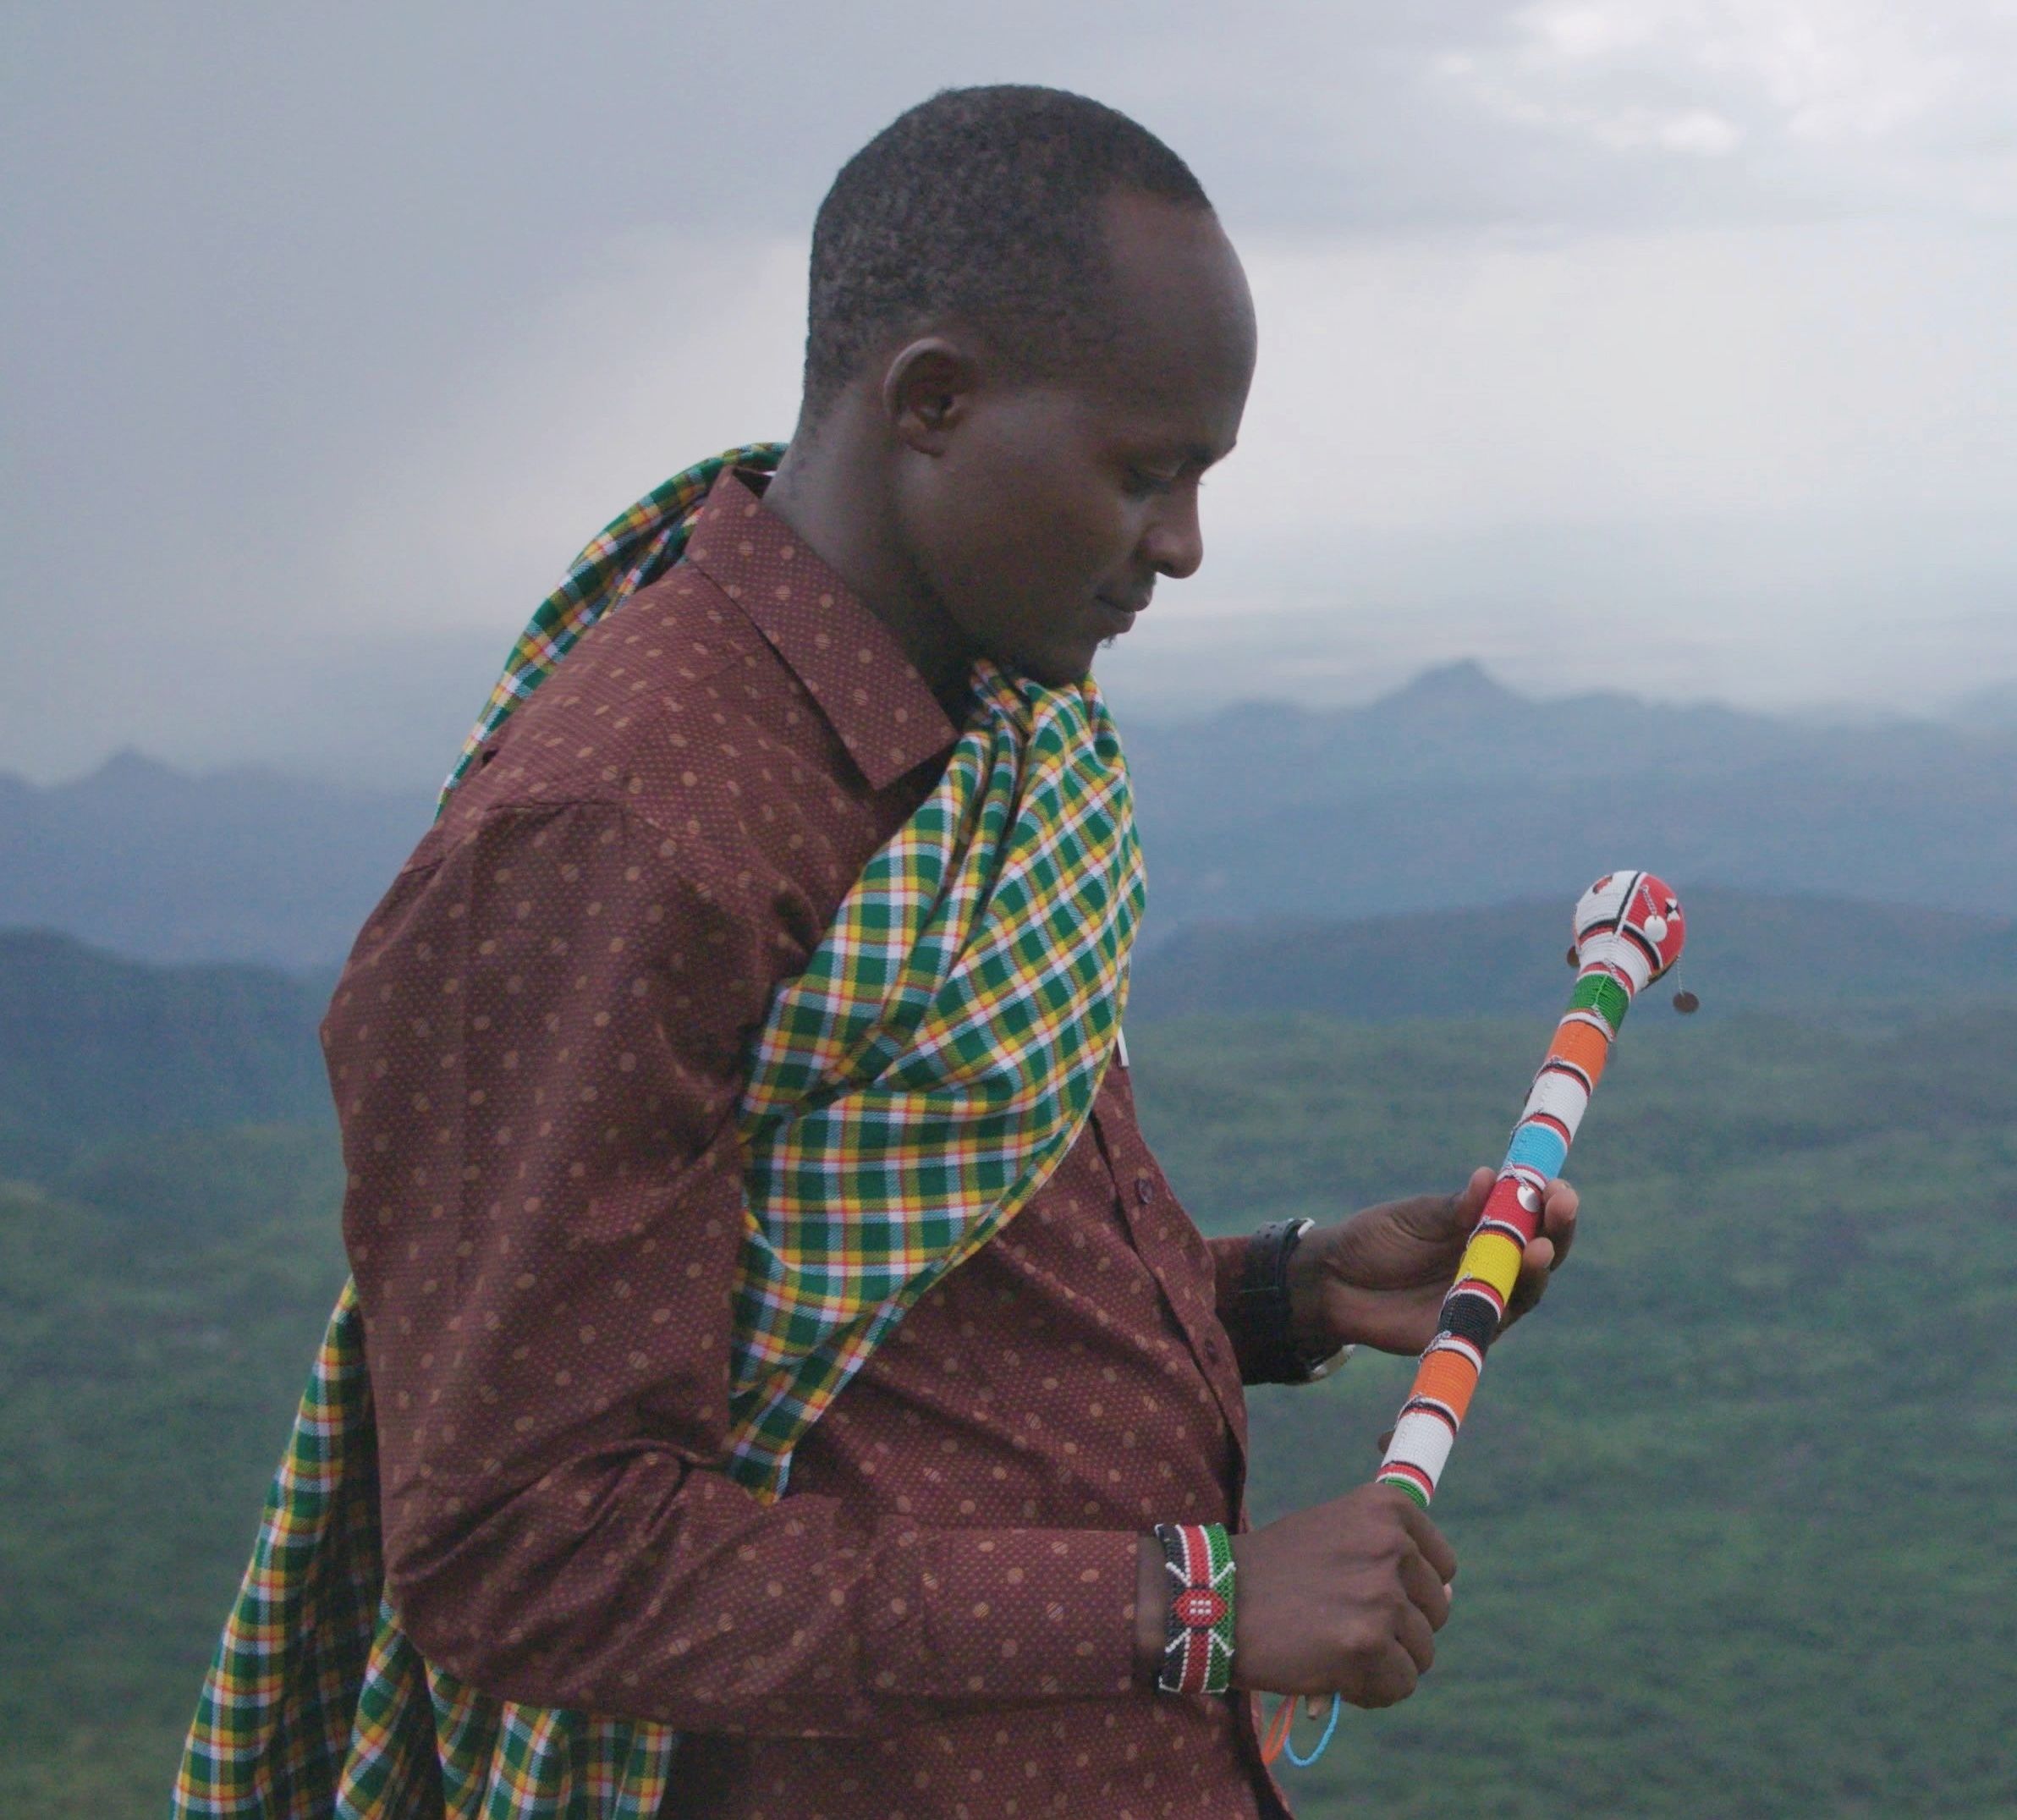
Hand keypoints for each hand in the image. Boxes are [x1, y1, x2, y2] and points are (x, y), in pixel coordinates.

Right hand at [1233, 1487, 1453, 1703]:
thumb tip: (1449, 1595)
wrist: (1214, 1598)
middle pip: (1435, 1612)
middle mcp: (1391, 1546)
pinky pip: (1399, 1686)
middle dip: (1399, 1630)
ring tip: (1335, 1652)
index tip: (1373, 1596)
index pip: (1443, 1567)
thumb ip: (1389, 1553)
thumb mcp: (1334, 1530)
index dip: (1412, 1591)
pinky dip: (1371, 1692)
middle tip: (1346, 1628)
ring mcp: (1381, 1596)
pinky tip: (1334, 1677)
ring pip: (1420, 1654)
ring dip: (1383, 1663)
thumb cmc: (1274, 1568)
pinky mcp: (1366, 1645)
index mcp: (1386, 1509)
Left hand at [1286, 1168, 1578, 1357]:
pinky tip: (1503, 1289)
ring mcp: (1482, 1299)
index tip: (1558, 1187)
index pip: (1532, 1217)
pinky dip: (1500, 1306)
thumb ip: (1452, 1207)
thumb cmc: (1377, 1241)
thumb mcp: (1414, 1217)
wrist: (1334, 1281)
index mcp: (1486, 1230)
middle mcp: (1493, 1266)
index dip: (1551, 1203)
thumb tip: (1490, 1176)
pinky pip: (1490, 1322)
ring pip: (1525, 1290)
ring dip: (1536, 1269)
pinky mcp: (1464, 1331)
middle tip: (1562, 1207)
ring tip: (1539, 1247)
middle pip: (1542, 1253)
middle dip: (1557, 1231)